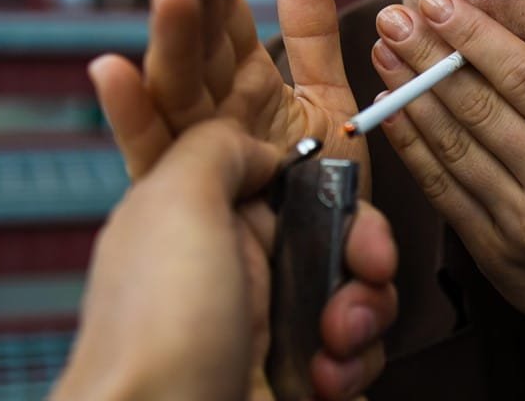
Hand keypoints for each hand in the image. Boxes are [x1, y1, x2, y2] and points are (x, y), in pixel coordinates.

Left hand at [52, 119, 398, 400]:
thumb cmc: (157, 336)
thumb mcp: (174, 203)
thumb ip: (216, 147)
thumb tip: (264, 149)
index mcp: (202, 222)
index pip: (288, 182)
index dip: (331, 189)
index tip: (349, 204)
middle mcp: (236, 272)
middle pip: (336, 236)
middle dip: (364, 251)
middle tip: (368, 268)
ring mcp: (267, 329)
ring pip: (355, 295)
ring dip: (364, 312)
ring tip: (335, 341)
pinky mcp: (295, 378)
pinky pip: (355, 356)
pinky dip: (353, 366)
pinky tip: (325, 379)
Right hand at [88, 0, 369, 192]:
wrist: (330, 291)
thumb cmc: (327, 205)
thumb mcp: (332, 111)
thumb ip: (313, 41)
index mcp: (246, 90)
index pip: (223, 19)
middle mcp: (214, 117)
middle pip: (194, 42)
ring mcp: (196, 156)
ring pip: (175, 85)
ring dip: (170, 34)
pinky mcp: (184, 202)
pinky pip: (156, 158)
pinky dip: (133, 117)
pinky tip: (110, 70)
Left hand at [370, 0, 524, 400]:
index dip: (481, 41)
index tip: (441, 2)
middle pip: (483, 110)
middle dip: (432, 56)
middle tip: (396, 14)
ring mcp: (519, 223)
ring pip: (454, 147)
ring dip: (410, 94)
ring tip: (383, 49)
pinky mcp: (488, 249)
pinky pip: (441, 189)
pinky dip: (411, 147)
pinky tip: (387, 109)